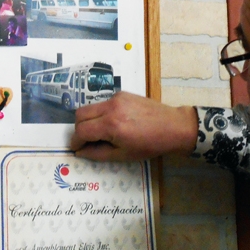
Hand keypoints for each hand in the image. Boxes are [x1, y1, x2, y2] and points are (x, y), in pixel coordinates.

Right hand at [70, 92, 198, 160]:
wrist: (172, 127)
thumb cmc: (150, 145)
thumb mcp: (123, 155)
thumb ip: (98, 153)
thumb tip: (81, 152)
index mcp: (111, 125)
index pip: (81, 130)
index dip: (76, 141)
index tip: (78, 148)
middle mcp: (111, 108)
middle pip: (80, 114)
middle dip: (79, 129)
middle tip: (86, 140)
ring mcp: (116, 98)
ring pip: (90, 107)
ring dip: (89, 120)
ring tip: (101, 133)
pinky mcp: (122, 94)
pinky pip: (103, 103)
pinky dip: (101, 113)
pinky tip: (114, 123)